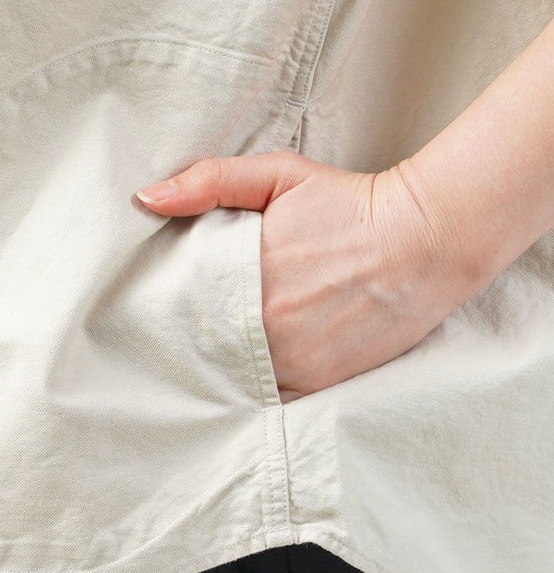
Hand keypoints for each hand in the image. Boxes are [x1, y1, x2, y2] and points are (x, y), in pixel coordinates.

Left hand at [136, 151, 474, 400]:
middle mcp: (266, 327)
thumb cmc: (348, 204)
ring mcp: (294, 360)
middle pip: (201, 347)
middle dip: (183, 344)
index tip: (147, 315)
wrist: (426, 240)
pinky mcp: (320, 383)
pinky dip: (253, 388)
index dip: (161, 313)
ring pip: (231, 378)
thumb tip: (147, 198)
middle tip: (162, 346)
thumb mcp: (278, 175)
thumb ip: (210, 182)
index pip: (180, 307)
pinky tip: (242, 374)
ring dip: (216, 370)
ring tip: (201, 359)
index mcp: (245, 277)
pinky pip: (269, 397)